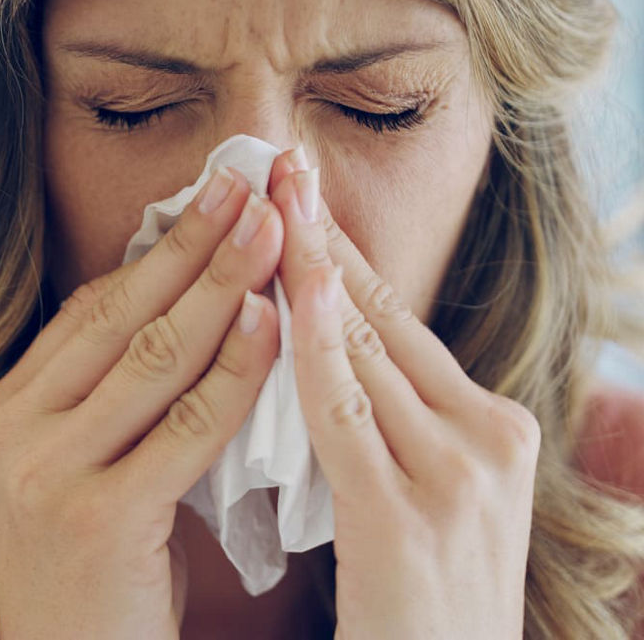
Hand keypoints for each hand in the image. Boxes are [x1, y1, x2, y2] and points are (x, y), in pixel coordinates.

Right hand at [0, 166, 282, 637]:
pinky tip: (277, 325)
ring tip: (275, 231)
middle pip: (117, 319)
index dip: (153, 252)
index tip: (209, 199)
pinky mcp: (95, 518)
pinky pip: (184, 428)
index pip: (85, 315)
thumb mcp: (79, 476)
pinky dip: (236, 372)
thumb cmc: (95, 581)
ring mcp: (40, 475)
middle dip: (192, 245)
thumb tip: (183, 302)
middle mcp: (3, 436)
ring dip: (223, 287)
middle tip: (250, 184)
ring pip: (152, 360)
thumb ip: (109, 401)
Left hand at [266, 147, 537, 638]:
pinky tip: (280, 292)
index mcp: (489, 428)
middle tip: (277, 162)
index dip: (342, 253)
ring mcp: (456, 474)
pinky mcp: (408, 516)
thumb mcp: (417, 497)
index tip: (298, 193)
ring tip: (268, 197)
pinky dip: (310, 346)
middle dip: (323, 235)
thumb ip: (380, 424)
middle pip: (384, 315)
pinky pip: (344, 413)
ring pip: (365, 348)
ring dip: (309, 267)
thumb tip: (313, 348)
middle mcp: (486, 437)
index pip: (398, 321)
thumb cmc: (416, 608)